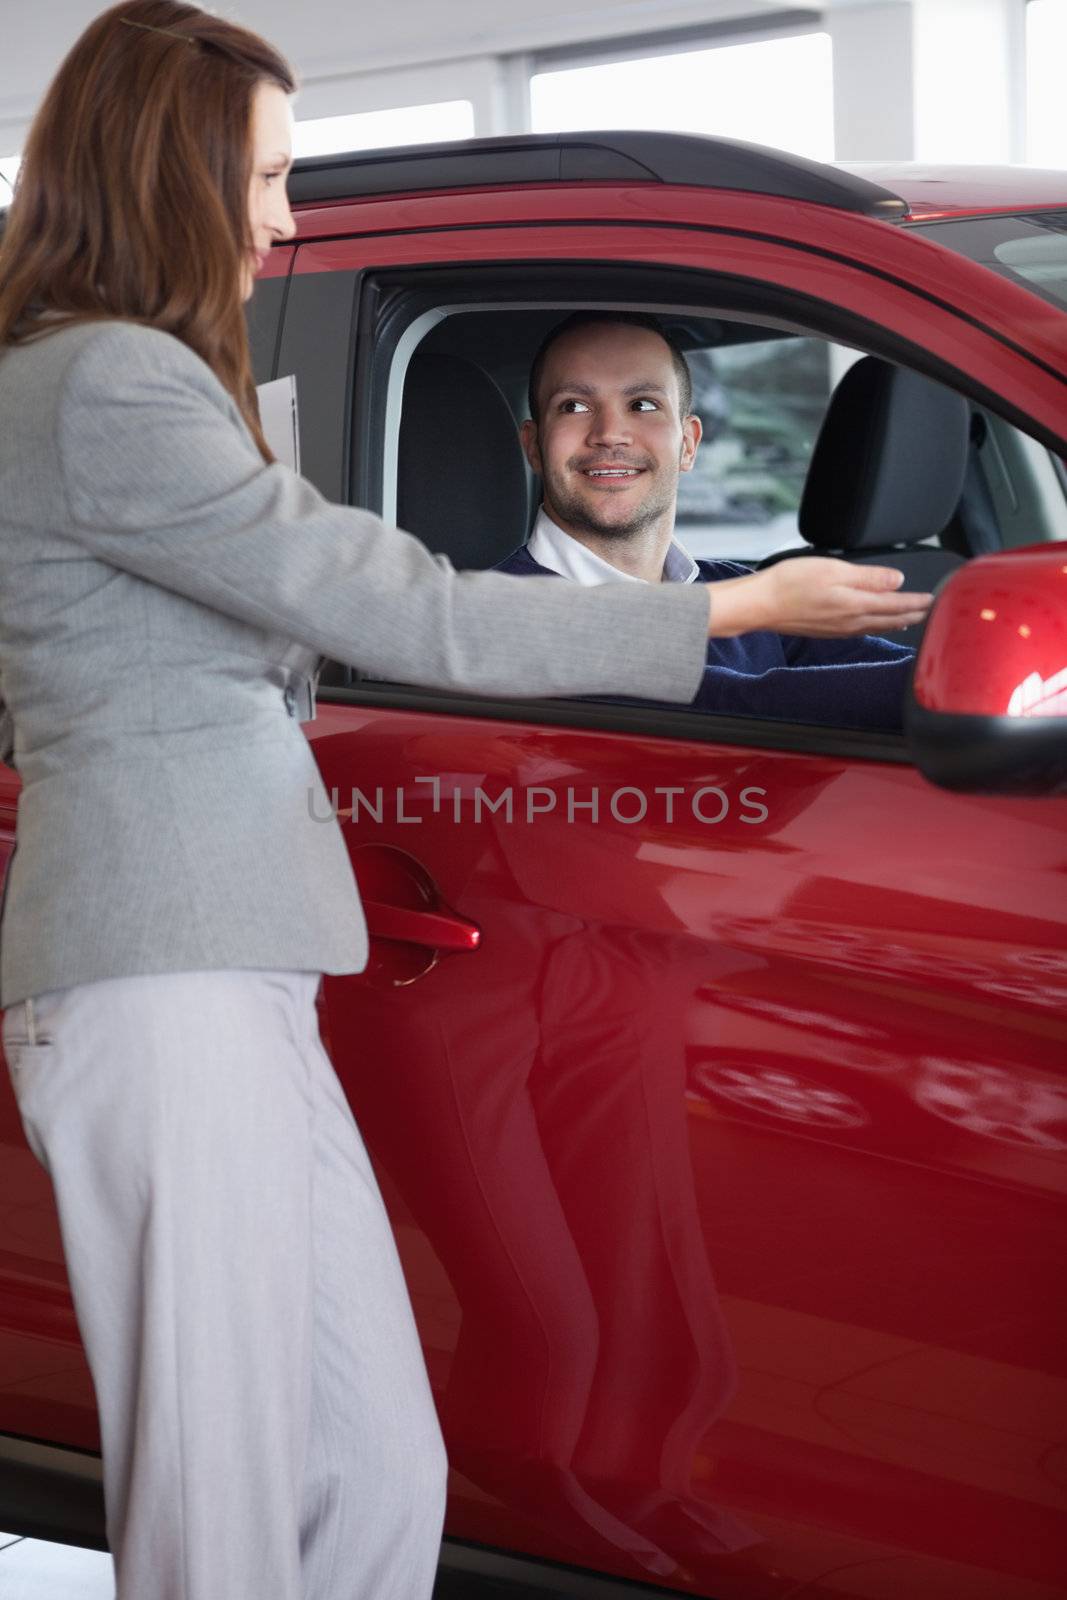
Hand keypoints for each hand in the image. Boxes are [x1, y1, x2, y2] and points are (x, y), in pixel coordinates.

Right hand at [706, 557, 932, 638]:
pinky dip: (875, 626)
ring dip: (896, 622)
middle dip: (913, 614)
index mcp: (856, 605)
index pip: (897, 604)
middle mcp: (850, 621)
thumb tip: (896, 581)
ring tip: (909, 619)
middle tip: (931, 611)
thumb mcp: (834, 570)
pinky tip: (873, 624)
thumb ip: (868, 577)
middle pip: (890, 619)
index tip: (934, 599)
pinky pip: (860, 629)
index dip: (918, 601)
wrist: (760, 604)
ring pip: (876, 626)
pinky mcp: (825, 630)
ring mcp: (838, 629)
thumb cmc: (789, 584)